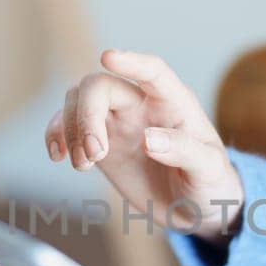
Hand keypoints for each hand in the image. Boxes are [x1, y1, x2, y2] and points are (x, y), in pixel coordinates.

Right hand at [46, 48, 243, 241]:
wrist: (194, 208)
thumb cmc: (210, 181)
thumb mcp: (209, 169)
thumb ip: (185, 151)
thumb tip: (149, 139)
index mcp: (173, 102)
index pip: (152, 71)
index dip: (131, 61)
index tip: (107, 57)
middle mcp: (140, 104)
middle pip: (100, 86)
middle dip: (87, 116)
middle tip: (95, 156)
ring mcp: (116, 121)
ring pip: (77, 101)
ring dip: (70, 130)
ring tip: (83, 165)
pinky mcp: (99, 141)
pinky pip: (67, 125)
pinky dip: (55, 135)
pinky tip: (58, 155)